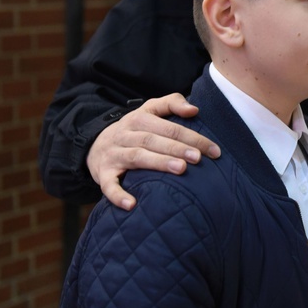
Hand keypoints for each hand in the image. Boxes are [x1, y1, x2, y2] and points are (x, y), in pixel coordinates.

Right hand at [87, 93, 220, 210]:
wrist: (95, 144)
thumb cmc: (134, 129)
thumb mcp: (149, 110)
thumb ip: (172, 104)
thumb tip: (194, 109)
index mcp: (139, 119)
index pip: (169, 127)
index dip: (192, 137)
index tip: (213, 150)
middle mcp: (125, 135)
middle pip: (152, 140)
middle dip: (176, 148)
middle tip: (197, 158)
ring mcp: (114, 155)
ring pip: (137, 157)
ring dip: (158, 163)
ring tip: (180, 169)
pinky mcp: (103, 174)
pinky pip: (108, 185)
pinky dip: (118, 194)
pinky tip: (132, 204)